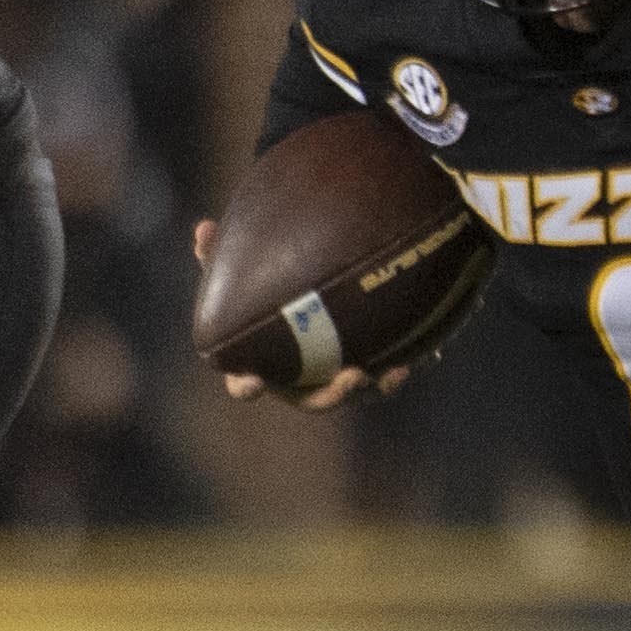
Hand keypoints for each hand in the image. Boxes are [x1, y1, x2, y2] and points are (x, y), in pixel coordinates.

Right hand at [192, 218, 405, 408]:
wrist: (312, 302)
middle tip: (353, 376)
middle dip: (332, 395)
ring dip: (374, 388)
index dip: (246, 386)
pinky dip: (400, 370)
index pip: (245, 384)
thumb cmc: (266, 293)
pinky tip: (428, 357)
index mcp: (260, 367)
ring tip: (392, 371)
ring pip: (355, 396)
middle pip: (313, 402)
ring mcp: (332, 384)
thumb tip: (203, 227)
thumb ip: (218, 257)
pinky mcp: (365, 379)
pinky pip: (385, 380)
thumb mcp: (241, 274)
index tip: (251, 384)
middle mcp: (297, 384)